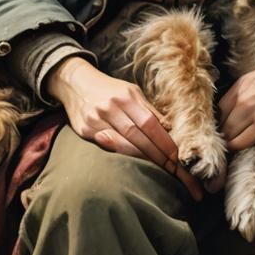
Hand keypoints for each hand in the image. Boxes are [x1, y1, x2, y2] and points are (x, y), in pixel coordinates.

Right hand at [46, 56, 203, 200]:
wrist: (77, 83)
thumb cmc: (111, 89)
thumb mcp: (132, 92)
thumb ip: (149, 110)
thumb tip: (169, 128)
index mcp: (126, 97)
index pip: (150, 123)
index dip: (164, 141)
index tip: (177, 156)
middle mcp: (111, 108)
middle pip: (138, 137)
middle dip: (157, 155)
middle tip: (173, 169)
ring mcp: (96, 120)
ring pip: (123, 145)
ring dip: (142, 160)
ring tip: (159, 171)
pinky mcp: (85, 131)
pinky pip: (107, 147)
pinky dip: (122, 156)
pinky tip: (134, 166)